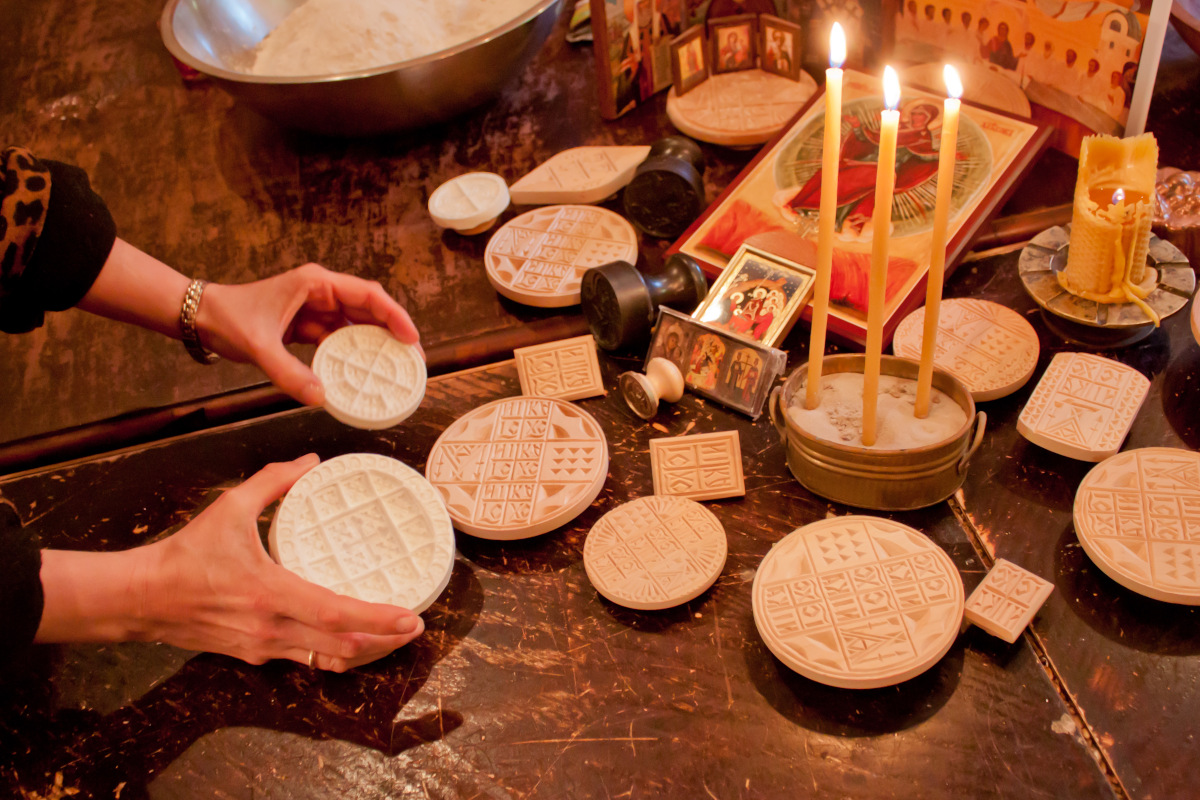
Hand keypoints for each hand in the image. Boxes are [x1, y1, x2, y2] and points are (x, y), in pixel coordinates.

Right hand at [38, 455, 424, 670]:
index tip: (409, 617)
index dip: (376, 619)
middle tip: (414, 628)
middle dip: (384, 641)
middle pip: (341, 646)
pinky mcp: (253, 656)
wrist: (142, 598)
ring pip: (325, 660)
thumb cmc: (187, 554)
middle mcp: (271, 629)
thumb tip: (309, 460)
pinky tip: (348, 640)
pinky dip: (332, 653)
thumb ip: (272, 482)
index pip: (335, 614)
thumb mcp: (229, 507)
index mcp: (270, 594)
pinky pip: (303, 659)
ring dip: (362, 651)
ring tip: (390, 636)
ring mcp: (263, 648)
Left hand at [196, 264, 420, 404]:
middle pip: (370, 310)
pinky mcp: (308, 326)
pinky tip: (364, 374)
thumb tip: (320, 397)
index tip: (410, 338)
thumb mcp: (259, 346)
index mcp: (315, 284)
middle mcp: (321, 293)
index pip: (367, 295)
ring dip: (376, 346)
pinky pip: (339, 340)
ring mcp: (315, 309)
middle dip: (394, 333)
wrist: (201, 317)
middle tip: (412, 361)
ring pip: (357, 326)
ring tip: (396, 369)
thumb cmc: (228, 318)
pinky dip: (352, 356)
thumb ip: (289, 373)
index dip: (394, 315)